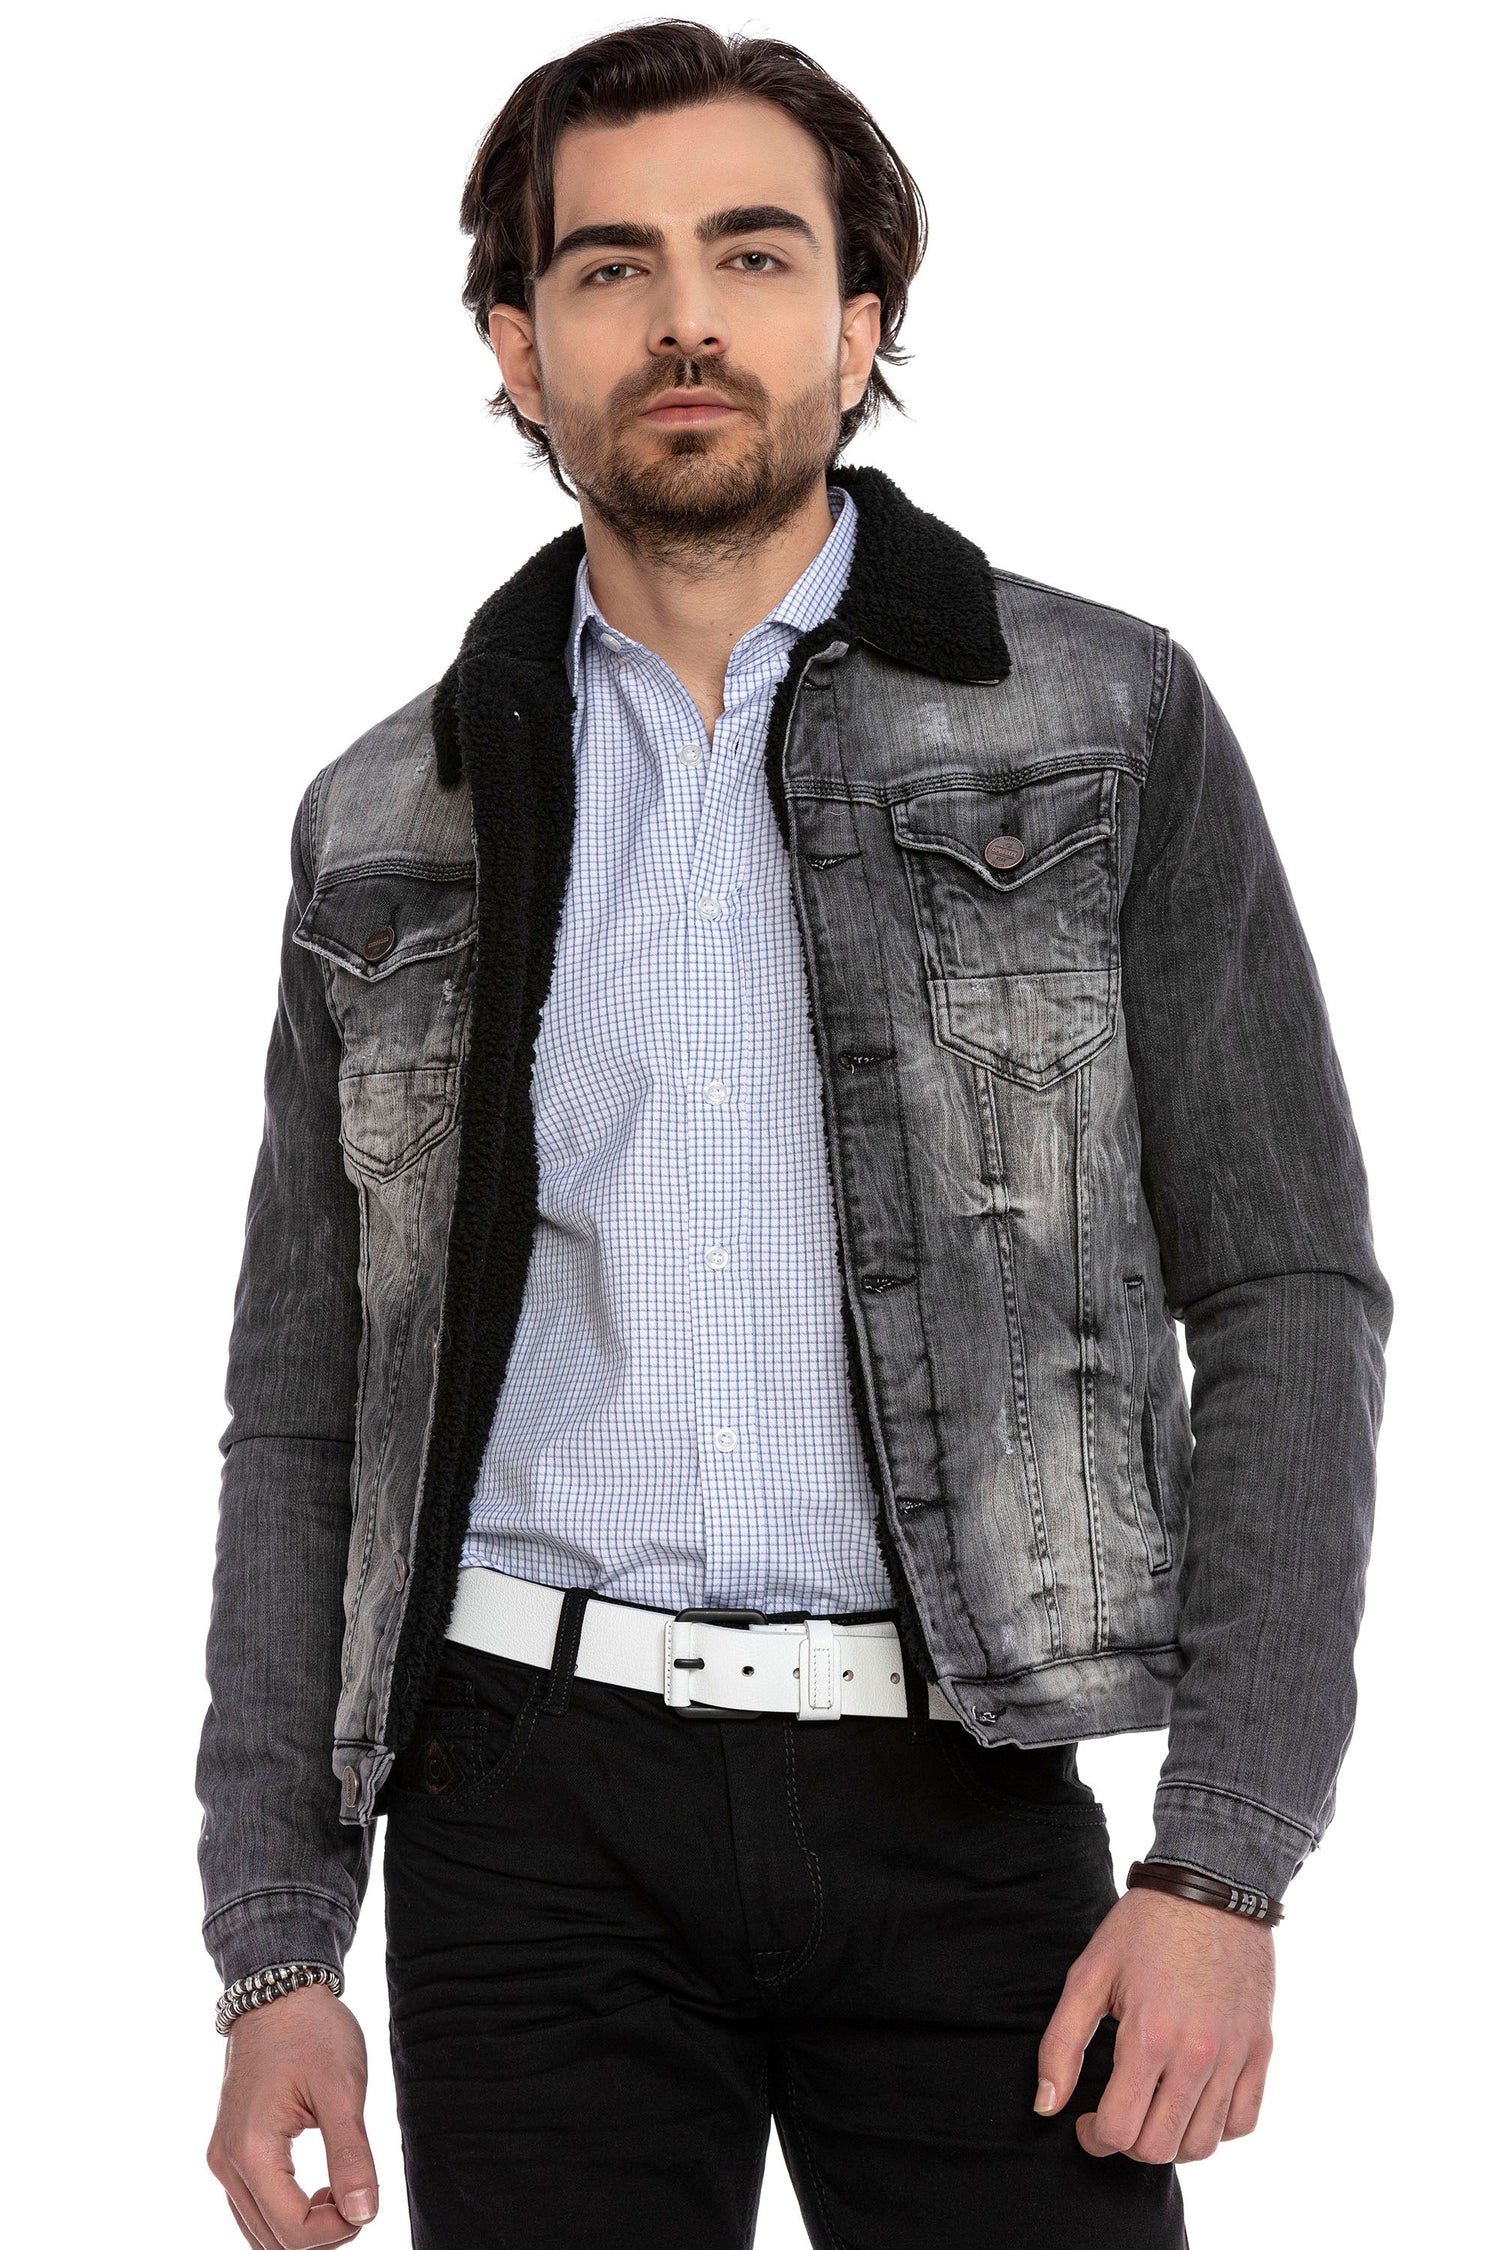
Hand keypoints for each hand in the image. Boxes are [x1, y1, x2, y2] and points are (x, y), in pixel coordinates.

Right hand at [207, 1985, 378, 2245]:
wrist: (278, 1992)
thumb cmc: (312, 2031)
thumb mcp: (342, 2088)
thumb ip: (352, 2155)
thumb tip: (365, 2214)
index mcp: (251, 2149)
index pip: (292, 2230)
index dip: (337, 2229)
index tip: (368, 2203)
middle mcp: (226, 2162)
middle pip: (273, 2240)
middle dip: (323, 2234)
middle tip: (360, 2197)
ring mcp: (223, 2158)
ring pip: (260, 2231)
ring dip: (303, 2229)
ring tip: (341, 2191)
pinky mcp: (229, 2151)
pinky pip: (253, 2207)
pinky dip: (285, 2214)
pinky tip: (319, 2190)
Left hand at [1036, 1886, 1274, 2163]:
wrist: (1210, 1886)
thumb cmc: (1144, 1927)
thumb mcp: (1089, 1974)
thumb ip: (1061, 2044)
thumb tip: (1045, 2106)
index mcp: (1149, 2037)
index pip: (1120, 2130)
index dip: (1093, 2137)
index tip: (1084, 2121)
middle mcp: (1197, 2055)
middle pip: (1161, 2148)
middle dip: (1128, 2144)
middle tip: (1115, 2116)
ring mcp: (1235, 2056)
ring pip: (1204, 2144)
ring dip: (1170, 2141)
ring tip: (1151, 2111)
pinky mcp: (1260, 2049)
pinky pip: (1243, 2121)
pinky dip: (1217, 2128)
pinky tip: (1192, 2103)